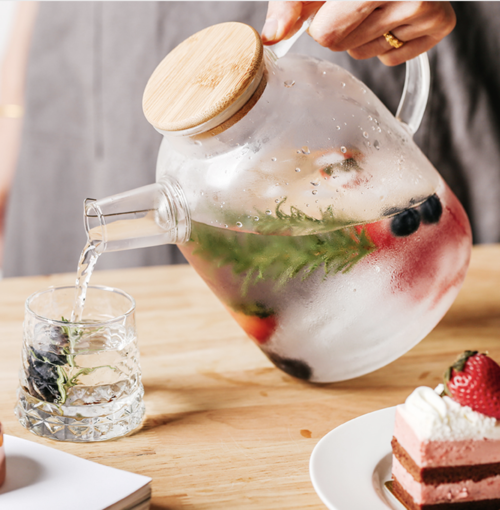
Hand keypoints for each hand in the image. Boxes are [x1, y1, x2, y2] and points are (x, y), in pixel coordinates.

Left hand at [261, 1, 455, 65]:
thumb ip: (289, 5)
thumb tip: (270, 37)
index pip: (327, 33)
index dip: (320, 22)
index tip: (328, 6)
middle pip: (344, 46)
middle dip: (340, 28)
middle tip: (352, 3)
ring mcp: (428, 8)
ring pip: (366, 54)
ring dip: (361, 36)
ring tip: (373, 6)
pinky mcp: (441, 23)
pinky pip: (392, 58)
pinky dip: (385, 44)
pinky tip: (391, 17)